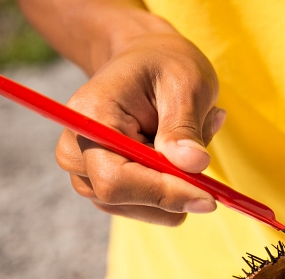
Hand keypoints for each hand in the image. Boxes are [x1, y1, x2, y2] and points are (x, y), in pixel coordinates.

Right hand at [56, 26, 225, 224]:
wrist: (145, 63)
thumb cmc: (164, 65)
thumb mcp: (184, 83)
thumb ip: (184, 127)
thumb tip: (194, 166)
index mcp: (88, 118)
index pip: (115, 179)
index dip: (162, 194)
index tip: (208, 198)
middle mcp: (75, 152)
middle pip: (123, 200)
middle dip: (174, 190)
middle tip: (205, 153)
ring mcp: (86, 175)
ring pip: (142, 209)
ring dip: (179, 186)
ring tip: (193, 138)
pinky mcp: (106, 190)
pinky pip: (150, 208)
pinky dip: (175, 188)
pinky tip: (182, 153)